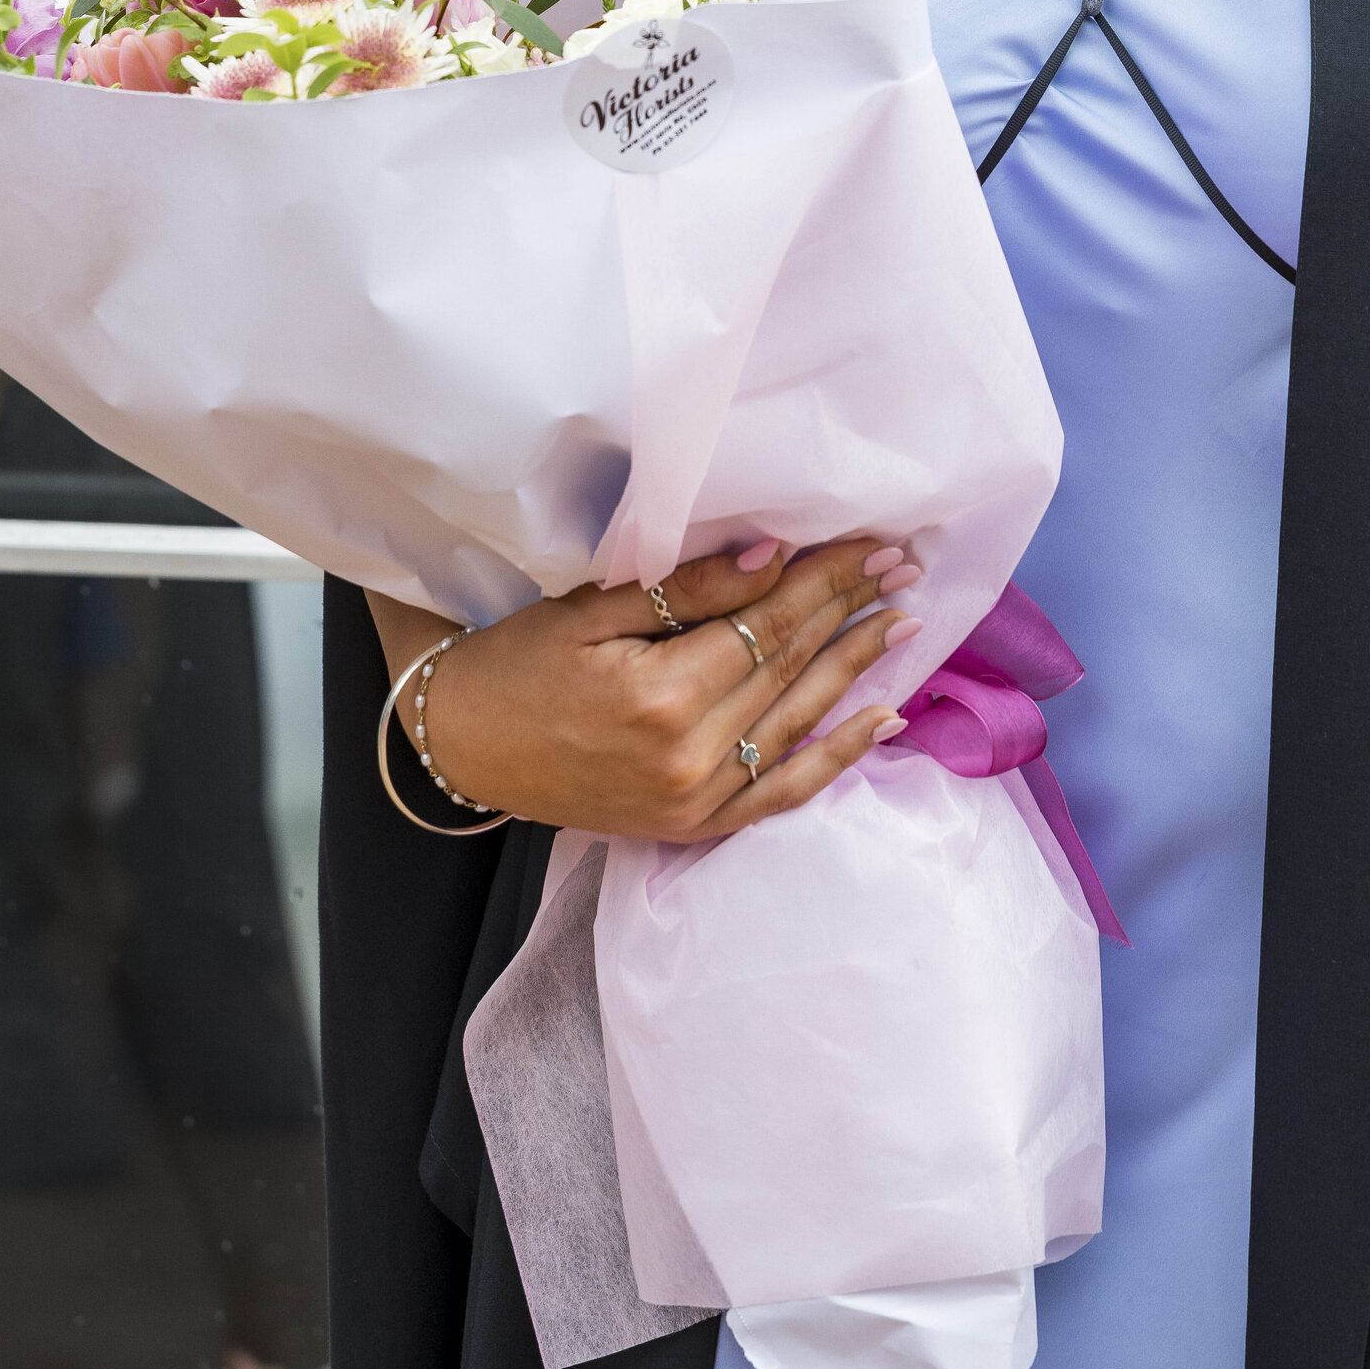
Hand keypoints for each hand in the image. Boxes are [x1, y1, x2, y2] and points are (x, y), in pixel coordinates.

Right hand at [370, 537, 922, 839]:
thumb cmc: (520, 663)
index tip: (874, 543)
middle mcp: (689, 758)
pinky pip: (780, 792)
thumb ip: (690, 589)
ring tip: (904, 622)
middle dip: (850, 611)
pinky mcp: (692, 825)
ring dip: (856, 669)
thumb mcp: (593, 609)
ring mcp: (695, 801)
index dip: (826, 579)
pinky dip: (835, 759)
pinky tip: (882, 721)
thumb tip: (773, 558)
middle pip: (790, 667)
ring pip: (796, 723)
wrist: (465, 745)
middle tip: (904, 566)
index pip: (769, 624)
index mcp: (661, 697)